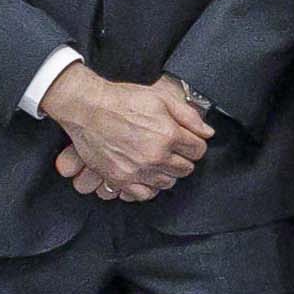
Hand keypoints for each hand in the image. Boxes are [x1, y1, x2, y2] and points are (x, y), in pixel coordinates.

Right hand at [44, 63, 208, 200]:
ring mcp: (138, 171)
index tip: (186, 141)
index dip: (194, 144)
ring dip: (167, 172)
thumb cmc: (122, 100)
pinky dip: (148, 187)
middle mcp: (156, 156)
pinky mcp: (120, 180)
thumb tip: (207, 132)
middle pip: (185, 169)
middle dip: (182, 158)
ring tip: (157, 159)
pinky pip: (145, 194)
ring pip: (168, 183)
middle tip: (171, 149)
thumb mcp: (160, 98)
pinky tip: (145, 175)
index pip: (198, 150)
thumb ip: (188, 116)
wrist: (87, 108)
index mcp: (169, 135)